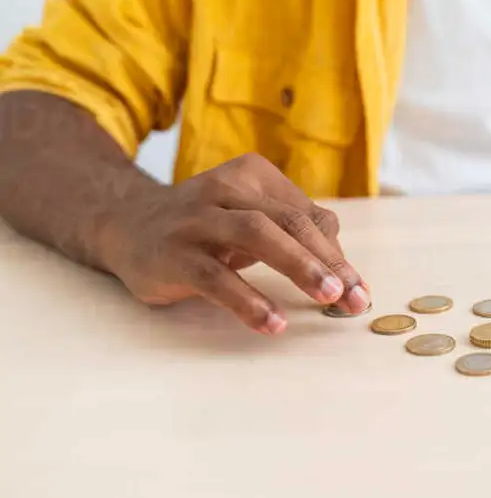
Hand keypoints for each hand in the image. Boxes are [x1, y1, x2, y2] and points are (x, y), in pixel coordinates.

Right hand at [100, 153, 369, 334]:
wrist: (124, 224)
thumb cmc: (206, 227)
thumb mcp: (251, 218)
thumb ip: (293, 234)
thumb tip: (343, 270)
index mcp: (254, 175)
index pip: (307, 216)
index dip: (337, 254)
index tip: (359, 290)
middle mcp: (226, 188)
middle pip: (290, 221)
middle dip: (328, 261)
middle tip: (354, 296)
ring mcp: (197, 218)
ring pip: (257, 234)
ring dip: (298, 266)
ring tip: (328, 298)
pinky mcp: (173, 252)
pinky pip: (216, 277)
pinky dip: (248, 299)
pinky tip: (273, 322)